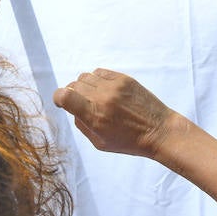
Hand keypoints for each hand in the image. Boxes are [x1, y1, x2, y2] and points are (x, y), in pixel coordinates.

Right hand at [52, 68, 178, 159]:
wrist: (158, 131)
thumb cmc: (129, 142)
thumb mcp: (99, 142)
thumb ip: (82, 124)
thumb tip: (72, 108)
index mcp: (94, 116)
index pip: (64, 95)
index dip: (58, 97)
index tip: (61, 102)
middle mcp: (102, 98)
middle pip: (73, 85)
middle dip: (73, 94)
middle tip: (82, 104)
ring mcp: (114, 86)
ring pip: (85, 77)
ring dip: (84, 86)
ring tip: (95, 97)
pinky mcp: (124, 79)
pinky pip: (99, 72)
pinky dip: (96, 80)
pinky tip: (103, 90)